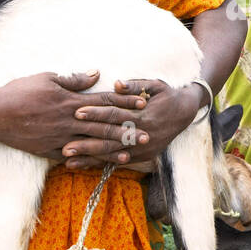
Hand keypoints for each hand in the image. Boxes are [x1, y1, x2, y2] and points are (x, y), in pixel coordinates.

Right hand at [0, 71, 149, 159]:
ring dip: (113, 148)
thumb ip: (74, 80)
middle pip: (104, 125)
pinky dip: (90, 160)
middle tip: (147, 133)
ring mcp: (61, 138)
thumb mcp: (47, 78)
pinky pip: (75, 156)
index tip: (144, 102)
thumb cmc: (20, 92)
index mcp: (71, 101)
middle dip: (127, 129)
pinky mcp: (51, 151)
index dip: (126, 101)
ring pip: (93, 143)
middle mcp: (69, 121)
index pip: (105, 100)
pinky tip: (103, 163)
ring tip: (131, 152)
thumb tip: (96, 74)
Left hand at [63, 77, 202, 169]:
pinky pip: (117, 162)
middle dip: (87, 143)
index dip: (96, 113)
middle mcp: (143, 135)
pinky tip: (83, 165)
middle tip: (65, 146)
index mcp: (144, 115)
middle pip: (110, 139)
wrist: (185, 112)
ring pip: (112, 155)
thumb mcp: (155, 85)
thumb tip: (117, 84)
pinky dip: (100, 164)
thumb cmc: (166, 95)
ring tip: (68, 160)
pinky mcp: (142, 156)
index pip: (115, 114)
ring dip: (90, 158)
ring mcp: (143, 149)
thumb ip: (135, 85)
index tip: (77, 112)